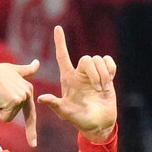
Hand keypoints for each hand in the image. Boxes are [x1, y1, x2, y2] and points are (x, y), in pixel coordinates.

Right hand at [0, 54, 40, 146]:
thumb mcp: (11, 70)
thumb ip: (25, 71)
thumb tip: (37, 63)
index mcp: (27, 88)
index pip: (30, 112)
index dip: (31, 129)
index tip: (34, 144)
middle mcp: (27, 91)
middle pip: (20, 116)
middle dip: (21, 126)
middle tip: (22, 132)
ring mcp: (22, 96)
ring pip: (8, 116)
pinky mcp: (15, 101)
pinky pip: (3, 117)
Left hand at [36, 25, 116, 140]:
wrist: (98, 123)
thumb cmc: (79, 120)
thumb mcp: (65, 113)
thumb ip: (55, 104)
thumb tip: (40, 98)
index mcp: (68, 79)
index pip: (62, 57)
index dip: (60, 42)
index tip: (57, 28)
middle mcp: (79, 74)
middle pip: (86, 59)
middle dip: (94, 72)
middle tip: (97, 89)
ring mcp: (93, 74)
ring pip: (99, 60)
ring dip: (103, 75)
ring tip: (102, 89)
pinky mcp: (106, 75)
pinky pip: (109, 62)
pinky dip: (111, 69)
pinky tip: (109, 80)